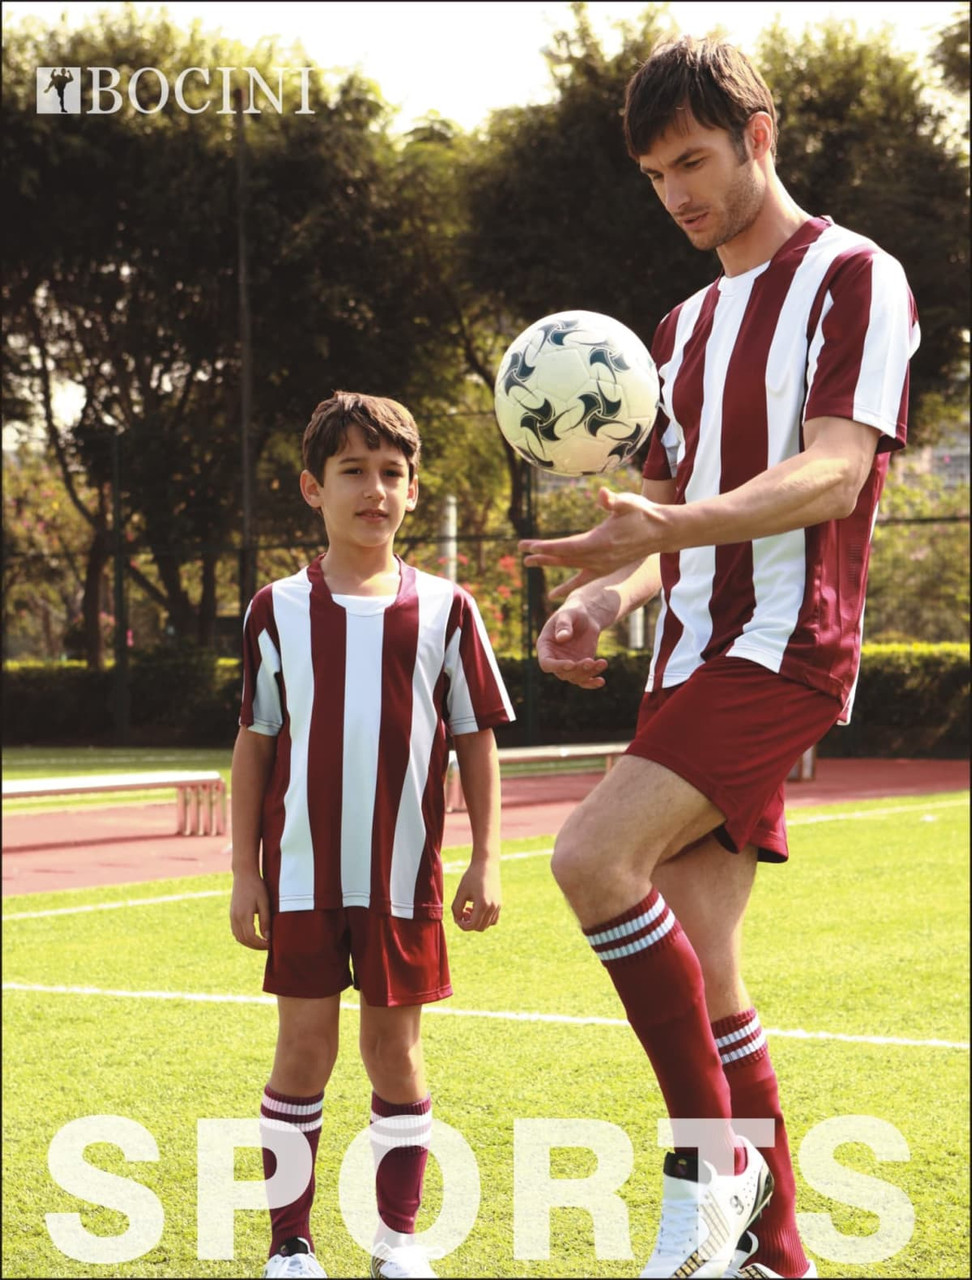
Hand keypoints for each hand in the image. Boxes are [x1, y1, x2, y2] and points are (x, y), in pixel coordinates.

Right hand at [230, 870, 270, 949]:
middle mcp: (235, 918)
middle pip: (244, 940)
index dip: (260, 944)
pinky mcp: (232, 914)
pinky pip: (235, 931)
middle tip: (268, 946)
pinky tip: (253, 936)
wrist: (244, 875)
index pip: (251, 937)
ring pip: (238, 937)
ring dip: (249, 943)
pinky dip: (243, 937)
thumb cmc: (257, 887)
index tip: (270, 944)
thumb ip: (265, 920)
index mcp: (243, 915)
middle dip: (256, 946)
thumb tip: (267, 937)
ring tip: (261, 943)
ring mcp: (232, 916)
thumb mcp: (264, 903)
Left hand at [451, 861, 500, 931]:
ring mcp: (497, 906)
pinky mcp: (499, 903)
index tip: (456, 916)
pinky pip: (493, 919)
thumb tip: (458, 920)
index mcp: (482, 904)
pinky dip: (484, 919)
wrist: (486, 864)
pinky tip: (477, 909)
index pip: (472, 925)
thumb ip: (456, 908)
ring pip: (487, 925)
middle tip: (462, 912)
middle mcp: (492, 907)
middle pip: (479, 927)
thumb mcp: (461, 892)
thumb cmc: (471, 876)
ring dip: (476, 922)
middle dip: (468, 924)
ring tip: (469, 909)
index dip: (462, 924)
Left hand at [521, 487, 665, 578]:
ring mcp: (602, 565)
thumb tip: (602, 493)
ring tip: (528, 563)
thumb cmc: (643, 513)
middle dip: (541, 555)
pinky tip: (553, 595)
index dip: (546, 547)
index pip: (566, 546)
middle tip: (521, 553)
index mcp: (599, 542)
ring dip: (549, 564)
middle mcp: (598, 558)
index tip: (528, 546)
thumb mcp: (629, 502)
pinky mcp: (605, 568)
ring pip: (569, 567)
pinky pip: (582, 580)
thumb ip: (613, 500)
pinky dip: (567, 587)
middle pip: (563, 558)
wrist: (662, 532)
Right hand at [535, 599, 608, 688]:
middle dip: (577, 669)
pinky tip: (601, 681)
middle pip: (562, 673)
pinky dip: (592, 682)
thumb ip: (564, 625)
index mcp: (545, 646)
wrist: (586, 617)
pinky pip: (584, 679)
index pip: (546, 663)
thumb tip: (562, 638)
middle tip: (590, 660)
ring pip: (575, 677)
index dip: (557, 666)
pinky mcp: (580, 667)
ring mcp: (568, 664)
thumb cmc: (573, 612)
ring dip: (588, 673)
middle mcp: (554, 659)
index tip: (571, 664)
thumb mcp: (568, 614)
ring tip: (602, 662)